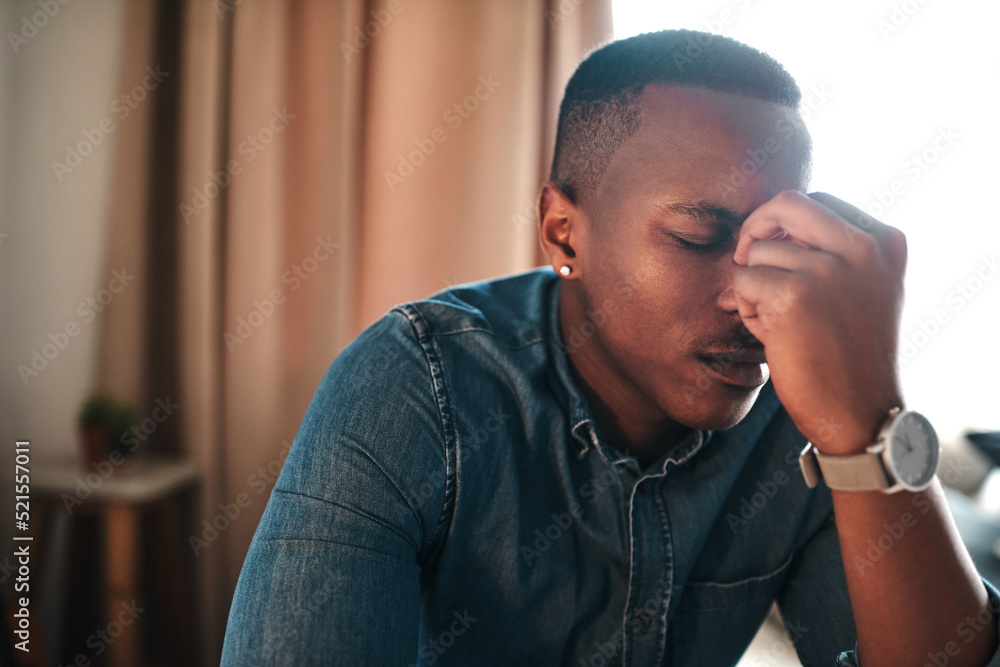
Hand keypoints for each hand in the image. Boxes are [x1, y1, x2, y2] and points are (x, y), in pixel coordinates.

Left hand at [732, 191, 907, 454]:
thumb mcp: (859, 292)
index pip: (816, 203)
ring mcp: (830, 268)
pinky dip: (745, 309)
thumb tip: (758, 233)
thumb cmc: (850, 358)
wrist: (860, 415)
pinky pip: (743, 282)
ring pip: (758, 252)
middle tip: (746, 261)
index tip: (775, 254)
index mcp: (884, 242)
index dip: (782, 225)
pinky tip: (771, 336)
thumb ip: (828, 255)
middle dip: (754, 229)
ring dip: (753, 286)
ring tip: (776, 322)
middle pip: (786, 203)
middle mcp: (863, 247)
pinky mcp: (795, 293)